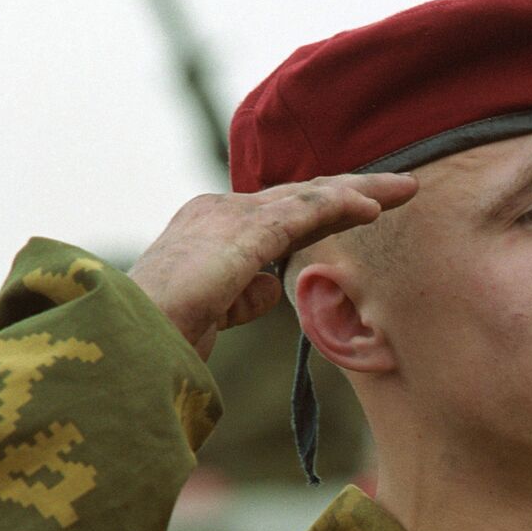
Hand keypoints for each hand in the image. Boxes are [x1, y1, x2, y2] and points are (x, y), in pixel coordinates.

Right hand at [128, 173, 417, 358]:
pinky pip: (304, 213)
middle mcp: (219, 210)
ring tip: (406, 190)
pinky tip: (373, 209)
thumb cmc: (158, 339)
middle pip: (301, 195)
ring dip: (362, 191)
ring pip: (310, 196)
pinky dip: (341, 207)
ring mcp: (230, 216)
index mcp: (208, 227)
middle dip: (354, 190)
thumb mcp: (210, 313)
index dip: (326, 208)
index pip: (280, 212)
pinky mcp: (244, 232)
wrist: (125, 342)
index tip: (366, 208)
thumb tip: (271, 285)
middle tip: (400, 188)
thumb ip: (241, 296)